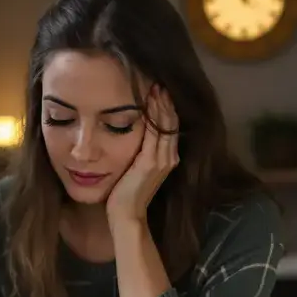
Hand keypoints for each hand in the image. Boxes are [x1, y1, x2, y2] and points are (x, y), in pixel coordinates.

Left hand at [106, 86, 179, 230]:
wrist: (125, 215)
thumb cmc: (125, 194)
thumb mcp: (135, 169)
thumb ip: (140, 154)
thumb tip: (134, 138)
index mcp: (167, 159)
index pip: (170, 127)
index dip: (166, 108)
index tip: (159, 90)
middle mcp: (169, 158)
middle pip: (171, 122)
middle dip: (165, 101)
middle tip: (158, 80)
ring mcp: (162, 160)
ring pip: (166, 124)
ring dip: (161, 104)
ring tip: (155, 86)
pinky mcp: (151, 163)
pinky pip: (155, 132)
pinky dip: (153, 115)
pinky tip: (148, 101)